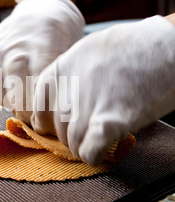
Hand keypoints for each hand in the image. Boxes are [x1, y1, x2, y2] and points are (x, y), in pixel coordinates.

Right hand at [0, 0, 84, 122]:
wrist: (42, 7)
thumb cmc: (62, 34)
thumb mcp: (71, 46)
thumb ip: (62, 72)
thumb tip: (60, 106)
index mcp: (44, 38)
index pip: (38, 74)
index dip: (40, 99)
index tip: (45, 114)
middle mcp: (18, 40)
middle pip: (15, 76)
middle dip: (24, 103)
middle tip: (33, 118)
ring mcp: (0, 45)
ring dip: (7, 99)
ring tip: (19, 111)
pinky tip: (8, 100)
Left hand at [31, 16, 174, 164]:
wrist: (169, 46)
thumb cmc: (137, 45)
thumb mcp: (93, 49)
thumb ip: (74, 71)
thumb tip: (65, 94)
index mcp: (64, 67)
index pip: (39, 102)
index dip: (45, 118)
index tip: (51, 126)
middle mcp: (70, 87)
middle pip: (57, 126)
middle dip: (69, 135)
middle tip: (87, 134)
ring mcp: (89, 105)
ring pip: (71, 142)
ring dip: (82, 147)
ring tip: (97, 143)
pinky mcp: (111, 121)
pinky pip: (89, 151)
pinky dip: (93, 156)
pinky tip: (102, 152)